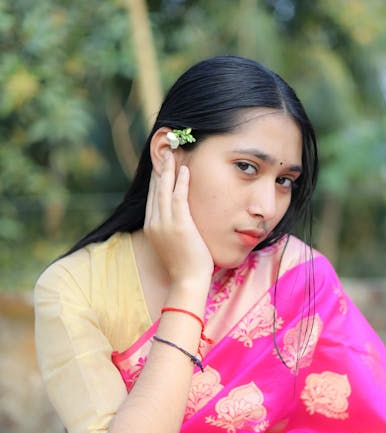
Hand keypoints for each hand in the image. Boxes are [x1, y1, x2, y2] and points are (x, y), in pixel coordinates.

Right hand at [144, 151, 213, 286]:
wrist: (187, 281)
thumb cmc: (185, 265)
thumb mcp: (172, 243)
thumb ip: (171, 228)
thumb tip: (178, 218)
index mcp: (151, 226)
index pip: (152, 197)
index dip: (156, 179)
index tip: (159, 165)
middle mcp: (154, 222)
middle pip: (155, 190)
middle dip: (159, 169)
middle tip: (164, 151)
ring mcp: (165, 223)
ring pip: (164, 190)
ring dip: (168, 170)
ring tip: (172, 153)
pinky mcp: (179, 225)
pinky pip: (178, 197)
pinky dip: (180, 182)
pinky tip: (184, 170)